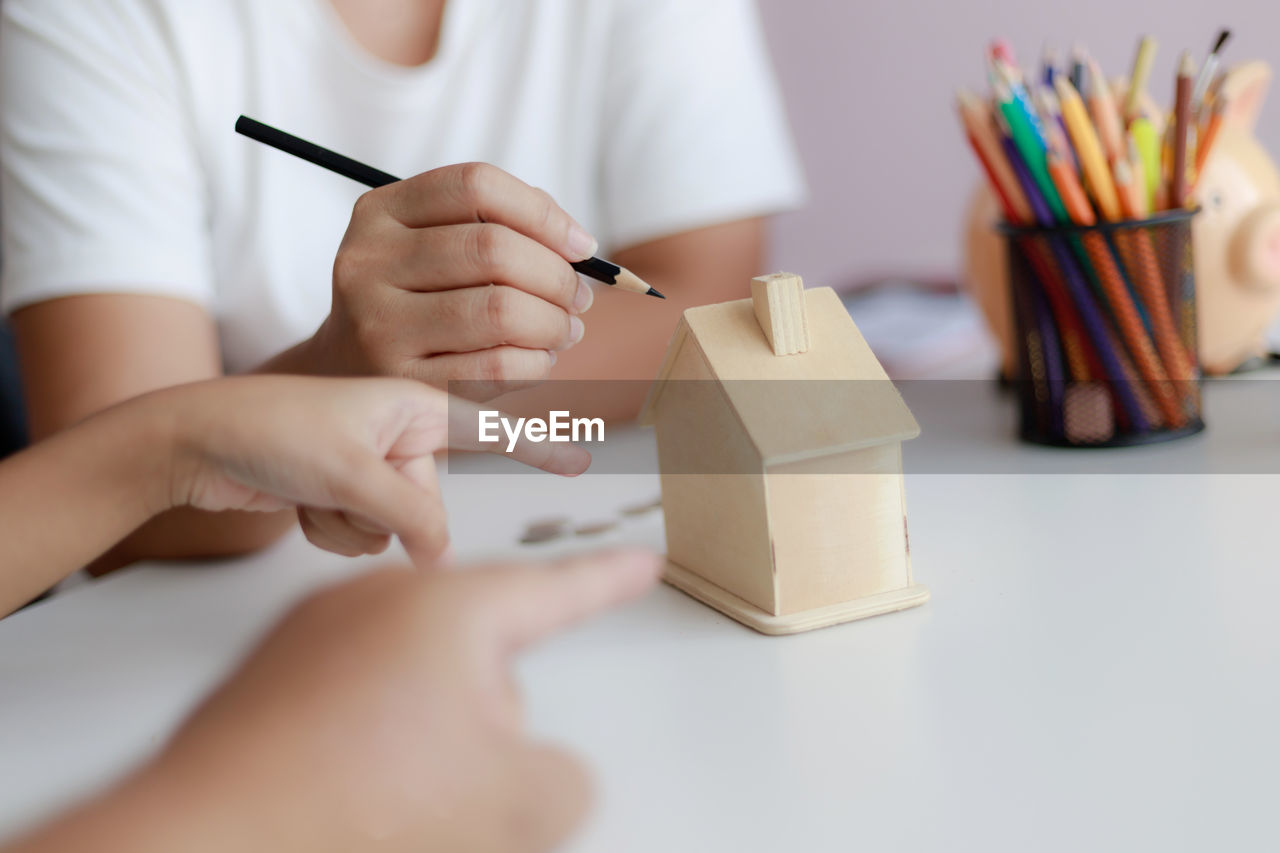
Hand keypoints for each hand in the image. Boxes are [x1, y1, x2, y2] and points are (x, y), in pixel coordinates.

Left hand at [146, 549, 661, 852]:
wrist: (206, 835)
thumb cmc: (348, 803)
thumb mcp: (515, 802)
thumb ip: (566, 777)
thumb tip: (544, 770)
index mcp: (451, 608)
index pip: (556, 590)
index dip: (609, 581)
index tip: (639, 562)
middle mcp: (382, 602)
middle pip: (479, 658)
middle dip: (487, 720)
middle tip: (456, 784)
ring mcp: (319, 631)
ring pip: (415, 686)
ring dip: (424, 738)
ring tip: (387, 796)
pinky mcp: (274, 672)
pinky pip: (353, 699)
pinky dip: (365, 742)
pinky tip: (349, 790)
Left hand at [164, 376, 589, 564]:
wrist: (193, 442)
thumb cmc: (271, 430)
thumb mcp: (352, 472)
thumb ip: (410, 515)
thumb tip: (439, 557)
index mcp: (414, 408)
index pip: (489, 428)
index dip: (538, 444)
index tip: (583, 457)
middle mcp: (397, 437)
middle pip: (428, 506)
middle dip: (382, 513)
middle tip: (337, 487)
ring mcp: (369, 468)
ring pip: (393, 532)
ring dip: (349, 526)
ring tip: (311, 492)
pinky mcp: (341, 494)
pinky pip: (361, 539)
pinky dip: (328, 532)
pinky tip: (298, 504)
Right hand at [310, 163, 597, 399]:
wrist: (349, 371)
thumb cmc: (417, 300)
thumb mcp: (433, 245)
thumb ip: (499, 225)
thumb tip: (577, 243)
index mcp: (379, 213)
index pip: (476, 185)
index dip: (544, 212)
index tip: (584, 246)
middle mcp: (367, 263)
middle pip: (493, 248)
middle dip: (557, 276)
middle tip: (580, 298)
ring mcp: (379, 326)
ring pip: (500, 310)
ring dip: (554, 323)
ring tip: (565, 330)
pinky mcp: (403, 382)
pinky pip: (496, 366)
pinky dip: (537, 363)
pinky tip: (540, 359)